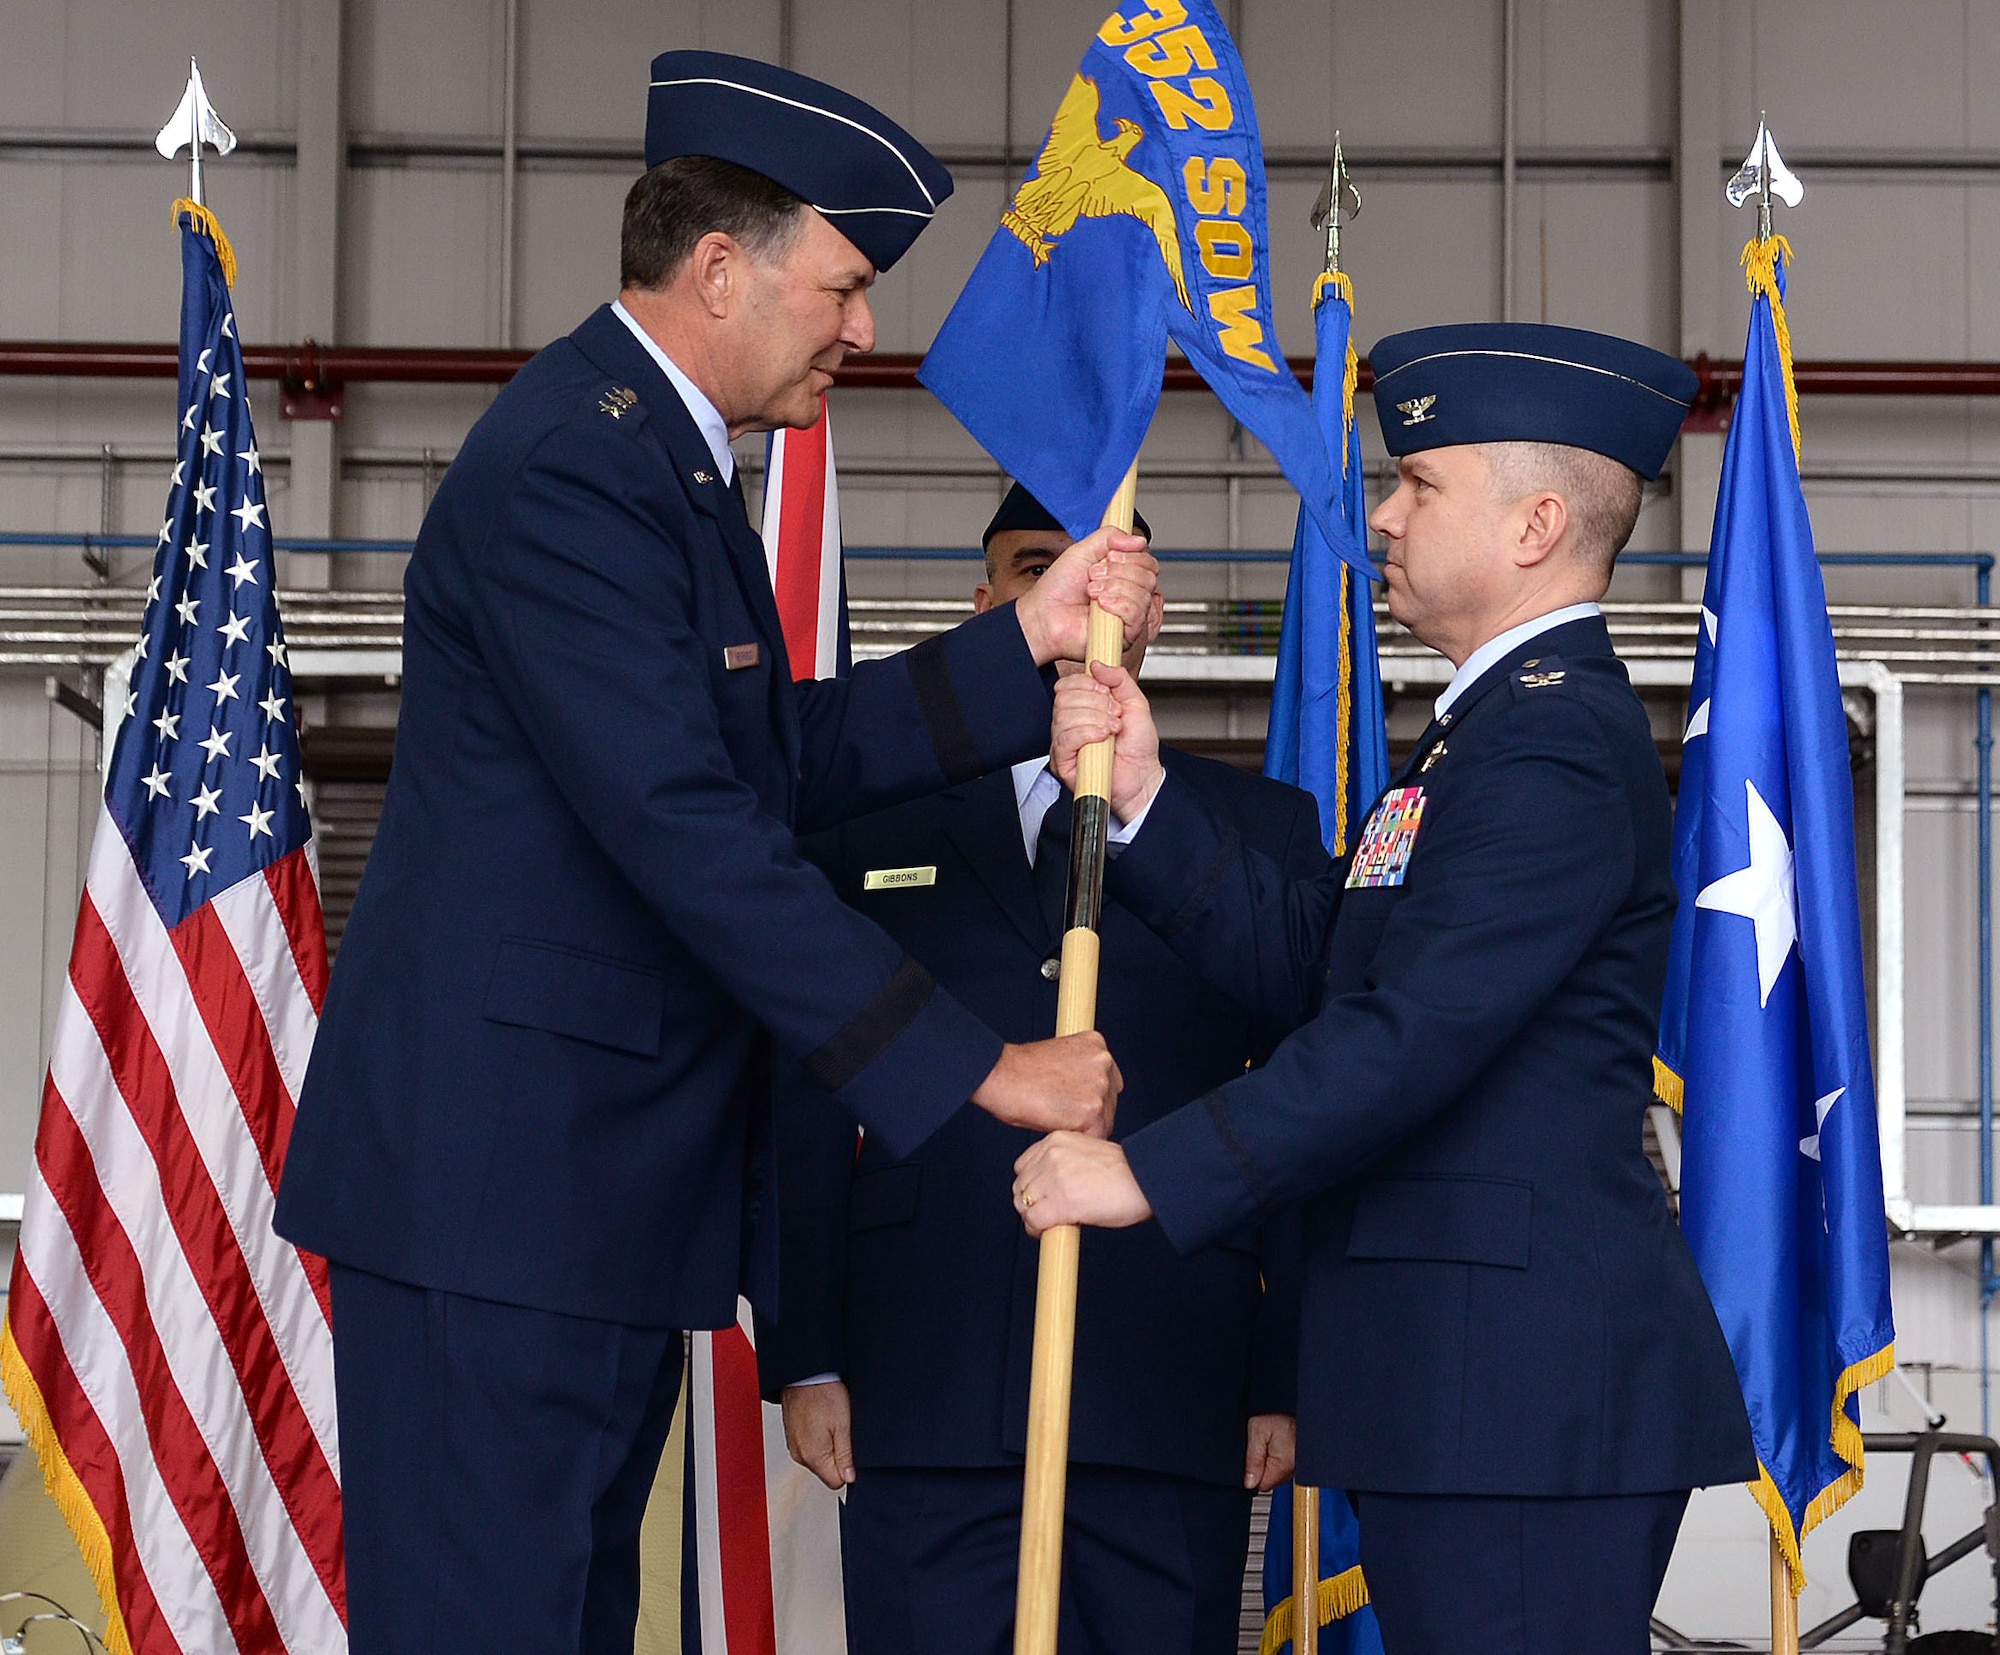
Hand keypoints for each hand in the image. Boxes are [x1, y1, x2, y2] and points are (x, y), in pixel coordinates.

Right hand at [781, 1381, 854, 1489]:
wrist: (804, 1374)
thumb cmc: (823, 1394)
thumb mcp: (843, 1425)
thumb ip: (846, 1456)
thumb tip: (850, 1479)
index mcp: (813, 1456)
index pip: (836, 1482)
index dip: (848, 1468)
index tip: (850, 1450)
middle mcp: (800, 1455)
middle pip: (827, 1471)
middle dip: (838, 1457)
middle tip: (841, 1431)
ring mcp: (794, 1446)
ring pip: (819, 1459)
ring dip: (828, 1447)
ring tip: (830, 1423)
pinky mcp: (793, 1437)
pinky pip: (810, 1447)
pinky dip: (818, 1439)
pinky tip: (822, 1421)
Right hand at [973, 1035, 1119, 1138]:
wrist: (1000, 1075)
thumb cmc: (1018, 1071)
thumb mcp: (1060, 1059)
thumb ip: (1081, 1072)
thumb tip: (1086, 1096)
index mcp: (1096, 1045)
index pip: (1109, 1082)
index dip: (1090, 1098)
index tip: (1073, 1104)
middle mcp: (1104, 1062)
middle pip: (1110, 1102)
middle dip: (1089, 1114)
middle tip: (1062, 1114)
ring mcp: (1100, 1086)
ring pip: (1105, 1121)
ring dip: (1083, 1127)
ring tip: (1055, 1119)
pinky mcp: (1092, 1110)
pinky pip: (1095, 1137)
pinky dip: (1078, 1139)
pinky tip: (1057, 1127)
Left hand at [1012, 1132, 1152, 1233]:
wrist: (1147, 1181)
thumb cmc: (1127, 1171)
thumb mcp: (1087, 1153)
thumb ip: (1064, 1162)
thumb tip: (1049, 1186)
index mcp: (1056, 1140)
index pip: (1023, 1165)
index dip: (1031, 1185)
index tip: (1041, 1196)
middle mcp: (1051, 1156)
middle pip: (1020, 1186)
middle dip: (1031, 1203)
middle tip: (1048, 1213)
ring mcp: (1054, 1178)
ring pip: (1023, 1205)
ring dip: (1034, 1218)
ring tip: (1052, 1223)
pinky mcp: (1060, 1202)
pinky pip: (1033, 1221)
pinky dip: (1038, 1231)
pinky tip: (1054, 1231)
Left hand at [1014, 526, 1159, 665]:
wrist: (1043, 616)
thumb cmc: (1058, 590)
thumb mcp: (1083, 551)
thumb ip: (1110, 537)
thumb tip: (1137, 539)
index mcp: (1123, 577)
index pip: (1148, 563)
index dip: (1132, 556)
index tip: (1109, 556)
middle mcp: (1129, 596)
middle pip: (1148, 576)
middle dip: (1118, 571)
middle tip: (1094, 575)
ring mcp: (1128, 616)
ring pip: (1143, 594)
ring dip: (1114, 587)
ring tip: (1092, 592)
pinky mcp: (1125, 635)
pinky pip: (1137, 614)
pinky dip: (1118, 604)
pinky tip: (1101, 604)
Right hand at [1051, 662, 1164, 822]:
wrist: (1144, 778)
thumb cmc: (1138, 747)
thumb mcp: (1135, 703)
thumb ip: (1119, 679)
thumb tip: (1097, 664)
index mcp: (1082, 708)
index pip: (1066, 685)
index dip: (1086, 683)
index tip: (1107, 692)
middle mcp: (1069, 724)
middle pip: (1064, 698)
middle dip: (1095, 702)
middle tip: (1115, 714)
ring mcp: (1064, 743)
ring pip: (1063, 717)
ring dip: (1095, 719)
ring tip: (1113, 729)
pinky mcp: (1063, 762)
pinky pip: (1064, 739)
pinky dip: (1086, 734)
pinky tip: (1102, 737)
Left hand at [1244, 1413, 1295, 1490]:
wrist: (1297, 1407)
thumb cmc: (1279, 1415)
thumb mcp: (1258, 1431)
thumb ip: (1252, 1459)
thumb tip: (1249, 1482)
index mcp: (1282, 1465)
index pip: (1260, 1485)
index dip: (1252, 1474)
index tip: (1252, 1458)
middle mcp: (1292, 1470)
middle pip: (1267, 1482)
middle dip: (1259, 1469)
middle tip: (1261, 1447)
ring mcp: (1296, 1468)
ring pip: (1274, 1475)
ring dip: (1268, 1464)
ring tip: (1269, 1443)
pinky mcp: (1297, 1463)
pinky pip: (1281, 1469)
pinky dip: (1276, 1460)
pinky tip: (1277, 1445)